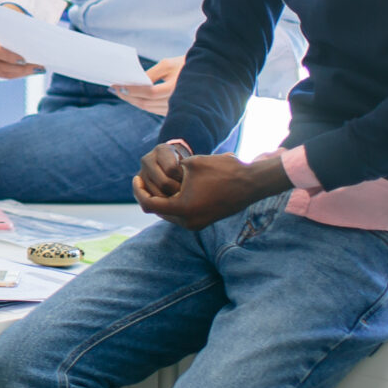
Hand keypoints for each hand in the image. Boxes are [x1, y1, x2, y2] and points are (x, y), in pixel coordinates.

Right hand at [0, 23, 42, 80]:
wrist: (0, 23)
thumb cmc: (10, 20)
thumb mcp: (16, 20)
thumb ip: (23, 30)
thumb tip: (37, 42)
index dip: (9, 58)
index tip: (25, 60)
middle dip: (20, 68)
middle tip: (38, 68)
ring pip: (2, 72)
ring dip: (20, 73)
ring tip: (36, 70)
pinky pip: (1, 74)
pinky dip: (15, 74)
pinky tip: (27, 71)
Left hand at [112, 56, 183, 114]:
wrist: (206, 73)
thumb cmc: (185, 64)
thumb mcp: (168, 64)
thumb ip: (151, 74)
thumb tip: (134, 84)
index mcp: (176, 88)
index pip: (148, 93)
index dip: (131, 90)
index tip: (116, 84)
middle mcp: (177, 102)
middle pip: (145, 103)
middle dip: (127, 96)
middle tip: (113, 89)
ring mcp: (176, 109)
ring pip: (148, 108)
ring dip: (132, 101)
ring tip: (119, 92)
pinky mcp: (175, 111)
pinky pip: (154, 110)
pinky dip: (142, 104)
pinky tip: (133, 97)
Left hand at [134, 150, 286, 231]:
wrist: (251, 183)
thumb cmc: (222, 169)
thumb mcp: (190, 164)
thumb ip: (169, 171)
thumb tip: (155, 174)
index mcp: (183, 209)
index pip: (150, 204)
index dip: (139, 190)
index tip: (135, 178)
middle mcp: (189, 221)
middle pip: (158, 211)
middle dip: (148, 195)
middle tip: (141, 180)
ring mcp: (197, 224)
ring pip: (169, 214)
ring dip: (161, 200)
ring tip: (153, 183)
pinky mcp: (204, 221)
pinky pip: (180, 215)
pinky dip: (173, 203)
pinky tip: (170, 189)